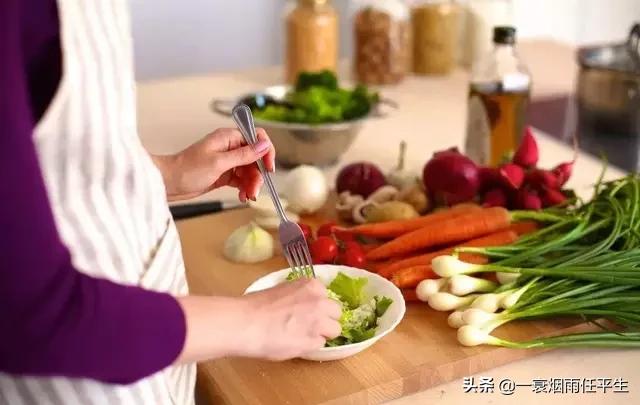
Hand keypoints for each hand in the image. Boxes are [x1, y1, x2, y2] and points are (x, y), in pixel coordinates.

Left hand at [153, 128, 275, 201]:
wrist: (168, 183)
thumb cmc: (187, 169)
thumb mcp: (219, 162)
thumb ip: (244, 154)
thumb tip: (263, 145)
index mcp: (228, 138)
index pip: (256, 137)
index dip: (266, 151)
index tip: (269, 167)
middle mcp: (230, 147)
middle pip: (255, 158)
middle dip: (258, 174)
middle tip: (255, 189)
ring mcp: (227, 161)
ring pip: (249, 171)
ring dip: (252, 184)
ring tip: (248, 196)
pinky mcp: (224, 174)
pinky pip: (241, 180)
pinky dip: (244, 188)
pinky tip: (243, 196)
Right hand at [174, 279, 340, 364]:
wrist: (247, 323)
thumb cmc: (256, 305)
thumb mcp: (282, 290)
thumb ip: (299, 296)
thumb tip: (302, 306)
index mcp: (311, 285)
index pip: (326, 296)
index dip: (317, 306)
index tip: (306, 311)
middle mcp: (320, 301)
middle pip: (336, 313)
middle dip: (325, 319)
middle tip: (307, 325)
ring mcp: (320, 322)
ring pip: (334, 330)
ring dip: (321, 334)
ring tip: (301, 336)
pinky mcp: (314, 342)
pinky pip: (320, 345)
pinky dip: (310, 346)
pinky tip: (293, 344)